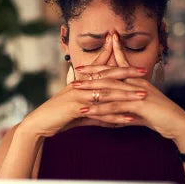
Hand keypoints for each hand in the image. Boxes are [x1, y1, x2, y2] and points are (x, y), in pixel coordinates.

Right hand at [19, 35, 147, 137]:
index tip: (133, 60)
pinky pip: (99, 113)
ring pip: (106, 93)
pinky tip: (128, 118)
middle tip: (145, 71)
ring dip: (126, 95)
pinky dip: (114, 116)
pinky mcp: (75, 109)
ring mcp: (78, 96)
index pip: (103, 69)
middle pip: (108, 77)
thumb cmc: (59, 115)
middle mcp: (81, 86)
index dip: (118, 64)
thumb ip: (96, 110)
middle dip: (127, 74)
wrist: (39, 123)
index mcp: (82, 82)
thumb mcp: (79, 109)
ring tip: (143, 95)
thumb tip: (112, 116)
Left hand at [74, 34, 184, 149]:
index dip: (101, 65)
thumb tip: (114, 116)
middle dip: (91, 73)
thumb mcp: (141, 110)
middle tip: (75, 71)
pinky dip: (99, 108)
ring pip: (109, 89)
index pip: (116, 69)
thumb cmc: (161, 116)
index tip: (86, 65)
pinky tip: (86, 110)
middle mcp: (136, 83)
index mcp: (137, 81)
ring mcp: (137, 93)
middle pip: (110, 75)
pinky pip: (114, 106)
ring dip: (90, 89)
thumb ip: (127, 110)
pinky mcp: (138, 104)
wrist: (178, 124)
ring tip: (74, 89)